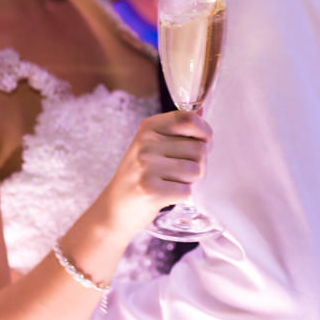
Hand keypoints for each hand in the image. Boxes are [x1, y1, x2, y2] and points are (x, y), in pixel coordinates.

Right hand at [103, 110, 209, 232]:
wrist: (115, 208)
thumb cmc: (139, 175)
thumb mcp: (151, 145)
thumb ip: (176, 130)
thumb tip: (201, 111)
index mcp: (148, 127)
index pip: (188, 119)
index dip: (204, 131)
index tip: (204, 141)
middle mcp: (145, 143)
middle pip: (199, 148)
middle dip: (198, 163)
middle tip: (179, 172)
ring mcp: (146, 167)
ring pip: (196, 170)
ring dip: (190, 181)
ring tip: (171, 183)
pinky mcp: (150, 190)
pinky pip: (187, 191)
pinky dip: (182, 196)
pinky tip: (166, 195)